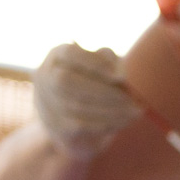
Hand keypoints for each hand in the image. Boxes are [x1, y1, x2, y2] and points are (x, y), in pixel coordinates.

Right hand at [33, 44, 140, 158]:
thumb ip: (111, 62)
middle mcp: (45, 76)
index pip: (70, 54)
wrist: (80, 115)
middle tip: (129, 99)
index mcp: (58, 55)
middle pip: (66, 82)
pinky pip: (79, 125)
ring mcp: (46, 102)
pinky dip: (105, 123)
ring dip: (109, 111)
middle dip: (101, 91)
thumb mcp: (105, 65)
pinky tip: (123, 122)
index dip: (94, 64)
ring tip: (133, 112)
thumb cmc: (96, 81)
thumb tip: (120, 76)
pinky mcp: (54, 124)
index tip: (120, 77)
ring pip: (75, 106)